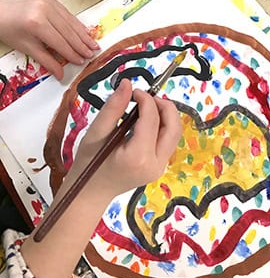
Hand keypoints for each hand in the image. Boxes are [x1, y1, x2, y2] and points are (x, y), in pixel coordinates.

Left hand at [0, 0, 98, 78]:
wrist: (0, 12)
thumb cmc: (10, 29)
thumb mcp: (27, 48)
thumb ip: (47, 61)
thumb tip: (60, 74)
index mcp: (37, 23)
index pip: (60, 42)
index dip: (72, 53)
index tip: (80, 61)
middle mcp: (45, 10)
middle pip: (69, 32)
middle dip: (81, 45)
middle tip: (91, 54)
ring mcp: (50, 3)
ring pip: (72, 22)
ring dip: (83, 35)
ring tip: (93, 45)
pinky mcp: (52, 0)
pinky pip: (69, 15)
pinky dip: (78, 25)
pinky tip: (85, 33)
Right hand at [21, 80, 180, 277]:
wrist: (89, 193)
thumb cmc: (88, 164)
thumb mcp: (96, 133)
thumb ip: (113, 108)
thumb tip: (128, 83)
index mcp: (138, 156)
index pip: (152, 119)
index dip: (146, 99)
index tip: (134, 91)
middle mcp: (155, 164)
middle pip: (173, 126)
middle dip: (164, 106)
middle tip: (146, 96)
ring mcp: (160, 168)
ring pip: (174, 134)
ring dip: (165, 115)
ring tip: (146, 106)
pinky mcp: (159, 168)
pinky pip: (168, 141)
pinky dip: (162, 126)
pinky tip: (145, 121)